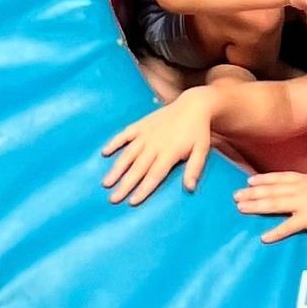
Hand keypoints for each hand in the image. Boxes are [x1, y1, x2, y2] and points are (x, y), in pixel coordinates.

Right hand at [101, 87, 216, 204]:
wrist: (193, 106)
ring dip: (116, 168)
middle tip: (113, 199)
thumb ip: (194, 169)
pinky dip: (114, 142)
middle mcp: (155, 144)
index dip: (143, 189)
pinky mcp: (141, 124)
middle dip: (125, 184)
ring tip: (106, 183)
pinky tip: (104, 153)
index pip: (154, 175)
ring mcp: (146, 133)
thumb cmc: (198, 132)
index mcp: (170, 152)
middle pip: (138, 168)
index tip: (132, 202)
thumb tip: (190, 189)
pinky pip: (125, 134)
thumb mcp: (202, 150)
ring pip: (128, 153)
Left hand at [234, 171, 306, 241]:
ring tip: (241, 209)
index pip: (280, 177)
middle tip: (235, 196)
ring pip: (275, 204)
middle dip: (252, 193)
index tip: (249, 181)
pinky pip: (289, 226)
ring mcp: (304, 203)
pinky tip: (264, 237)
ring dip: (256, 206)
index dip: (263, 179)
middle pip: (272, 190)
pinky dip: (276, 232)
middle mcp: (302, 189)